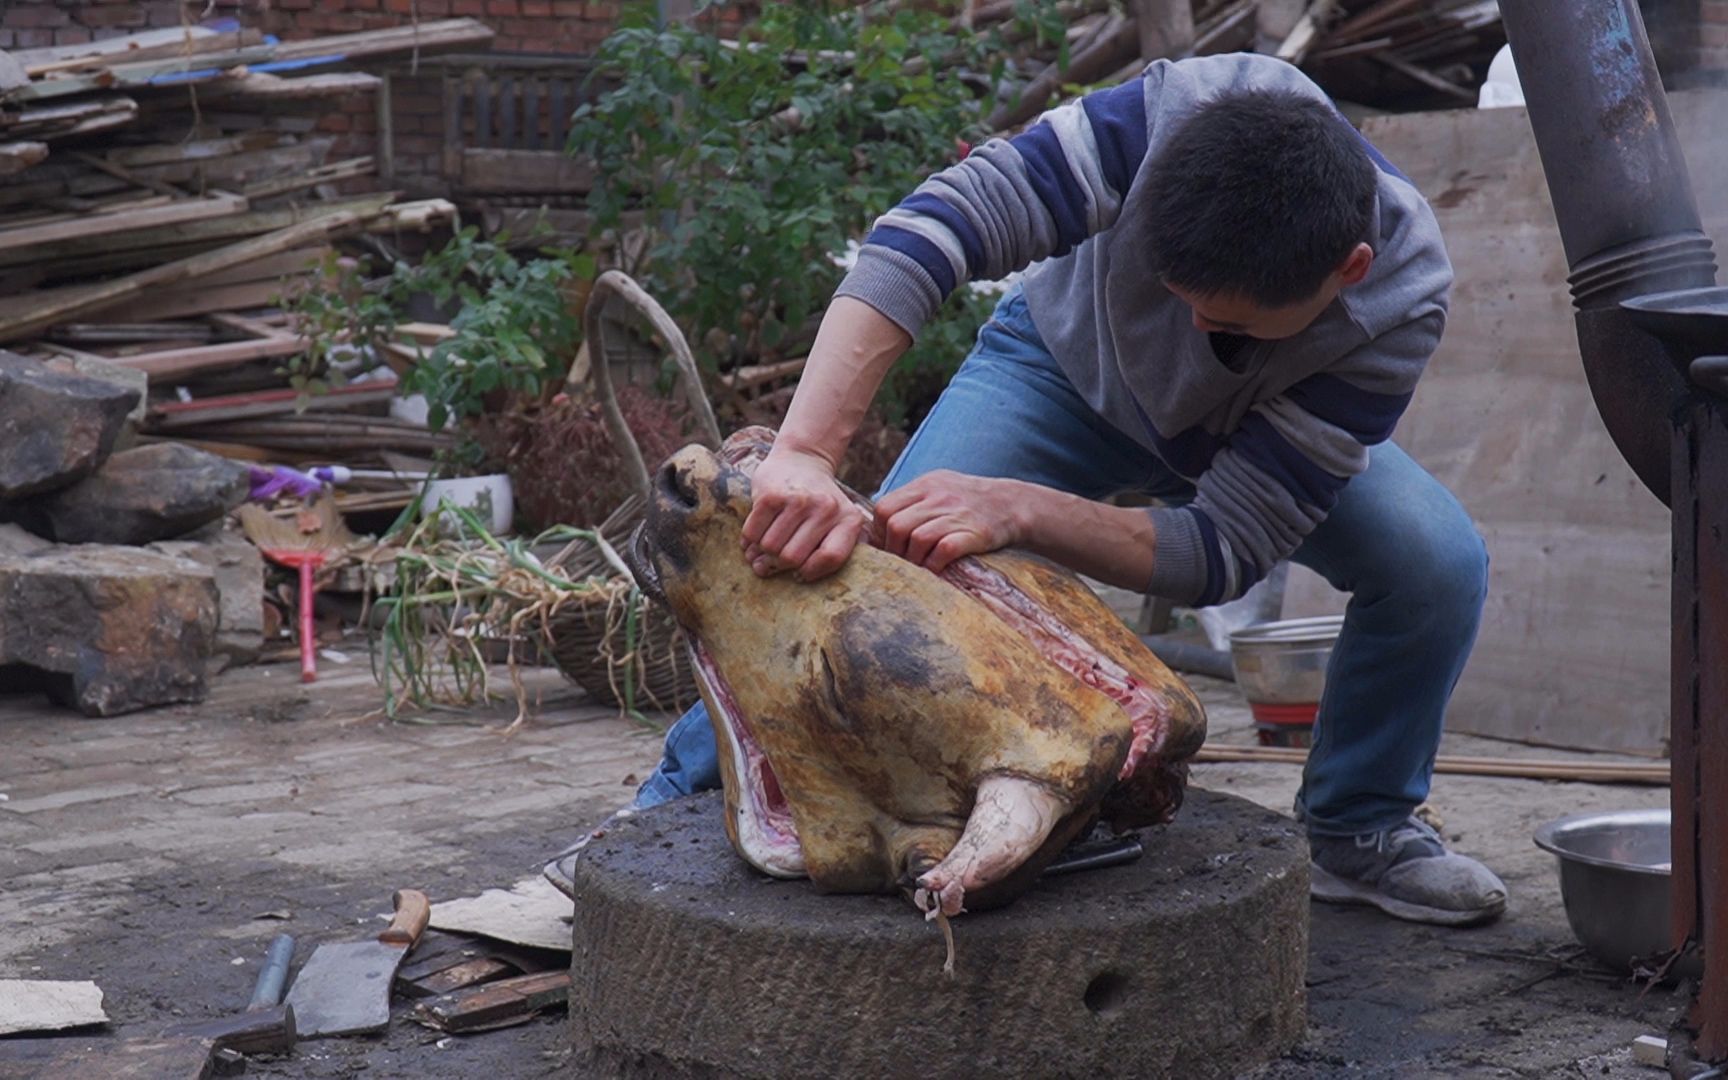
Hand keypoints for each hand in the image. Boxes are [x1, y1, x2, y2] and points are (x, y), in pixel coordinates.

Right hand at [741, 446, 870, 580]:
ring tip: (762, 549)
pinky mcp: (771, 494)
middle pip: (793, 558)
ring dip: (760, 553)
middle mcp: (826, 508)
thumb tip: (788, 576)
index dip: (810, 572)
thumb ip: (825, 553)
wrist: (801, 460)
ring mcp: (798, 500)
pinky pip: (752, 533)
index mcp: (849, 519)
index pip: (830, 558)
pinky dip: (748, 540)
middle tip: (771, 562)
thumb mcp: (836, 524)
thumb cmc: (818, 504)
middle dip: (777, 565)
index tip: (800, 573)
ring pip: (770, 548)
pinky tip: (755, 536)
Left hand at [875, 471, 1024, 573]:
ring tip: (916, 569)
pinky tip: (935, 571)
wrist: (1014, 504)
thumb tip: (879, 524)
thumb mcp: (940, 487)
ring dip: (911, 560)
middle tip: (898, 563)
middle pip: (896, 525)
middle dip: (892, 549)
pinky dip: (933, 565)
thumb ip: (912, 501)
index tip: (885, 547)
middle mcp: (939, 496)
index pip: (885, 507)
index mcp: (926, 485)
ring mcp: (956, 514)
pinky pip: (942, 551)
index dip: (879, 532)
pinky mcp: (973, 532)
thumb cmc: (971, 502)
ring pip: (916, 539)